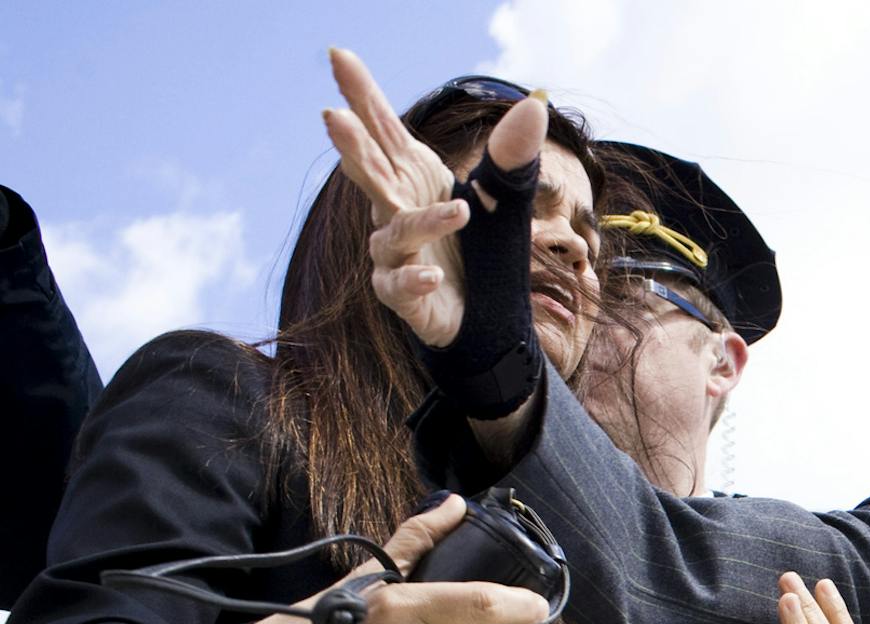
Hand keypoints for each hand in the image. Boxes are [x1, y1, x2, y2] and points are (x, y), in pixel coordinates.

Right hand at [320, 47, 544, 347]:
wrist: (486, 319)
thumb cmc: (482, 252)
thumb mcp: (502, 199)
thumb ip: (510, 156)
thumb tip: (533, 105)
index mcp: (413, 179)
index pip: (384, 130)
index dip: (361, 94)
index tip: (339, 55)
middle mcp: (395, 210)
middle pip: (369, 173)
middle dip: (352, 146)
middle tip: (332, 115)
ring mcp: (395, 253)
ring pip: (394, 232)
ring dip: (422, 222)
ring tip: (461, 211)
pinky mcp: (402, 295)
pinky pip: (400, 286)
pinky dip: (415, 278)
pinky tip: (433, 273)